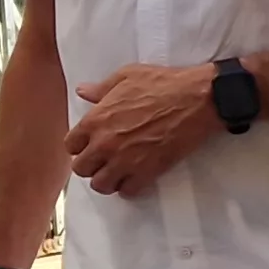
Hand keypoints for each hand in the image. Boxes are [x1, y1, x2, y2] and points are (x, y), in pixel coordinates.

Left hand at [66, 63, 220, 196]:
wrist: (197, 100)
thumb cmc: (164, 84)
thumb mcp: (128, 76)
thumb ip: (101, 88)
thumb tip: (83, 92)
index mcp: (96, 119)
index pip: (71, 145)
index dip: (80, 145)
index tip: (90, 144)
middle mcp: (105, 144)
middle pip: (82, 169)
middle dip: (91, 165)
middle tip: (103, 160)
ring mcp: (125, 160)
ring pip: (101, 185)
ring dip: (107, 180)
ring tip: (118, 172)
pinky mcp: (147, 171)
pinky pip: (127, 191)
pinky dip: (129, 187)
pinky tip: (136, 177)